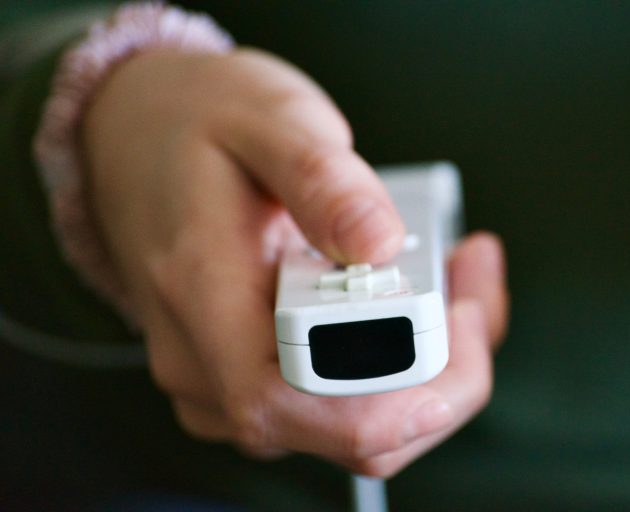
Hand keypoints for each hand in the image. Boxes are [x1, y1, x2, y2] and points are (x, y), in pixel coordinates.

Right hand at [82, 48, 508, 476]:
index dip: (402, 387)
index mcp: (201, 297)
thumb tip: (380, 247)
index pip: (297, 402)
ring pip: (353, 430)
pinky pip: (337, 406)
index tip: (458, 305)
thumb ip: (321, 180)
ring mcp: (224, 382)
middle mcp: (205, 365)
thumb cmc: (198, 123)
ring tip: (453, 277)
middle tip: (470, 280)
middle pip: (348, 435)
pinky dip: (398, 368)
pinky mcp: (247, 378)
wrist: (137, 139)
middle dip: (442, 376)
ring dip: (427, 371)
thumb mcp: (267, 118)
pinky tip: (415, 302)